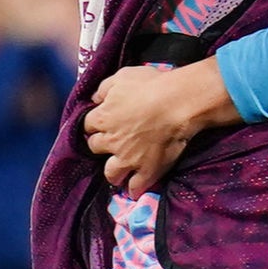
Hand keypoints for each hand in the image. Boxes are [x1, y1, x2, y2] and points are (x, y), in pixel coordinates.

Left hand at [85, 60, 239, 193]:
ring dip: (113, 172)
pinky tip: (134, 191)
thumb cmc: (151, 85)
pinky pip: (135, 187)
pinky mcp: (146, 170)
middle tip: (113, 144)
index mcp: (102, 118)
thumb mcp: (122, 77)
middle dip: (102, 146)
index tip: (104, 123)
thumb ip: (104, 88)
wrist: (179, 102)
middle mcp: (110, 141)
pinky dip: (134, 190)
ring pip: (110, 173)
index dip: (96, 124)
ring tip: (119, 173)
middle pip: (96, 148)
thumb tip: (94, 98)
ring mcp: (127, 158)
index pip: (88, 125)